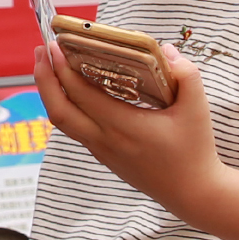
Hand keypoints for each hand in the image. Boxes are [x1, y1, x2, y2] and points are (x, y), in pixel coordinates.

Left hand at [32, 38, 228, 224]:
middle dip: (43, 79)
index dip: (63, 69)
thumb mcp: (198, 108)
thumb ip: (186, 74)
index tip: (55, 45)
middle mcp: (106, 140)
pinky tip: (72, 90)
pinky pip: (75, 129)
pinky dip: (66, 106)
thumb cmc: (194, 150)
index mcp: (124, 127)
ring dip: (50, 93)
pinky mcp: (104, 156)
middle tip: (40, 50)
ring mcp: (101, 151)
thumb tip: (166, 50)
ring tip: (49, 66)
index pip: (81, 95)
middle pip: (59, 111)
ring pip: (63, 122)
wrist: (193, 193)